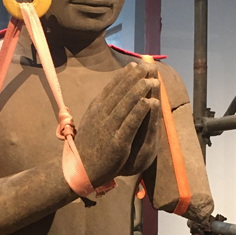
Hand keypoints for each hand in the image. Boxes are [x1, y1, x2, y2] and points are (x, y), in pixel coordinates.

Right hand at [76, 62, 160, 188]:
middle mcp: (101, 115)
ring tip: (154, 81)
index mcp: (95, 109)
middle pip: (120, 91)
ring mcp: (109, 128)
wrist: (82, 169)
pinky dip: (141, 111)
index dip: (124, 75)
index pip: (110, 87)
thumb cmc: (88, 145)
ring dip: (141, 90)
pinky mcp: (118, 142)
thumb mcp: (91, 121)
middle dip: (135, 78)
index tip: (135, 65)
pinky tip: (151, 102)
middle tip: (148, 68)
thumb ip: (100, 108)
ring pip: (127, 104)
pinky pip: (131, 123)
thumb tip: (109, 93)